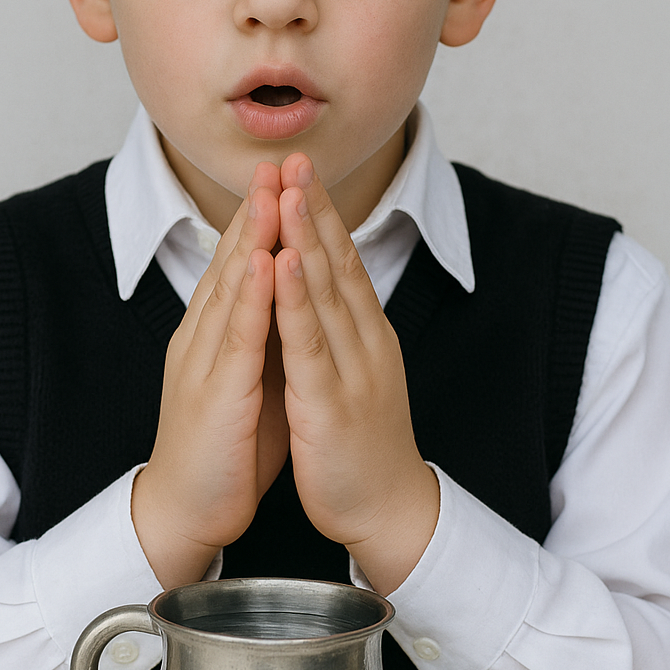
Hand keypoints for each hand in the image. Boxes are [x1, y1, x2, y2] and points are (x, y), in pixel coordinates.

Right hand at [131, 163, 288, 586]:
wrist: (188, 509)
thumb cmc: (227, 449)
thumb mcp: (256, 380)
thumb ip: (269, 340)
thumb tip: (294, 305)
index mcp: (217, 334)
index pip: (240, 264)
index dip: (263, 219)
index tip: (288, 178)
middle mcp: (204, 337)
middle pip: (232, 261)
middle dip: (257, 209)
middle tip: (279, 160)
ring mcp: (204, 361)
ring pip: (231, 286)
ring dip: (252, 235)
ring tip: (272, 189)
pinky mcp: (214, 392)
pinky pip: (234, 336)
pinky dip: (248, 294)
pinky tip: (259, 259)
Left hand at [273, 155, 439, 593]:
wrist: (388, 511)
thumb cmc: (363, 446)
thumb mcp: (353, 375)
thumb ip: (340, 333)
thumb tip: (326, 293)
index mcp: (365, 336)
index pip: (342, 263)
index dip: (321, 215)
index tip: (299, 172)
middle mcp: (365, 343)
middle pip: (337, 264)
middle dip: (312, 208)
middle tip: (294, 159)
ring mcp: (351, 370)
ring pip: (325, 293)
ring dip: (304, 238)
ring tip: (285, 191)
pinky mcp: (331, 403)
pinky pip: (309, 345)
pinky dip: (295, 300)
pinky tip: (282, 264)